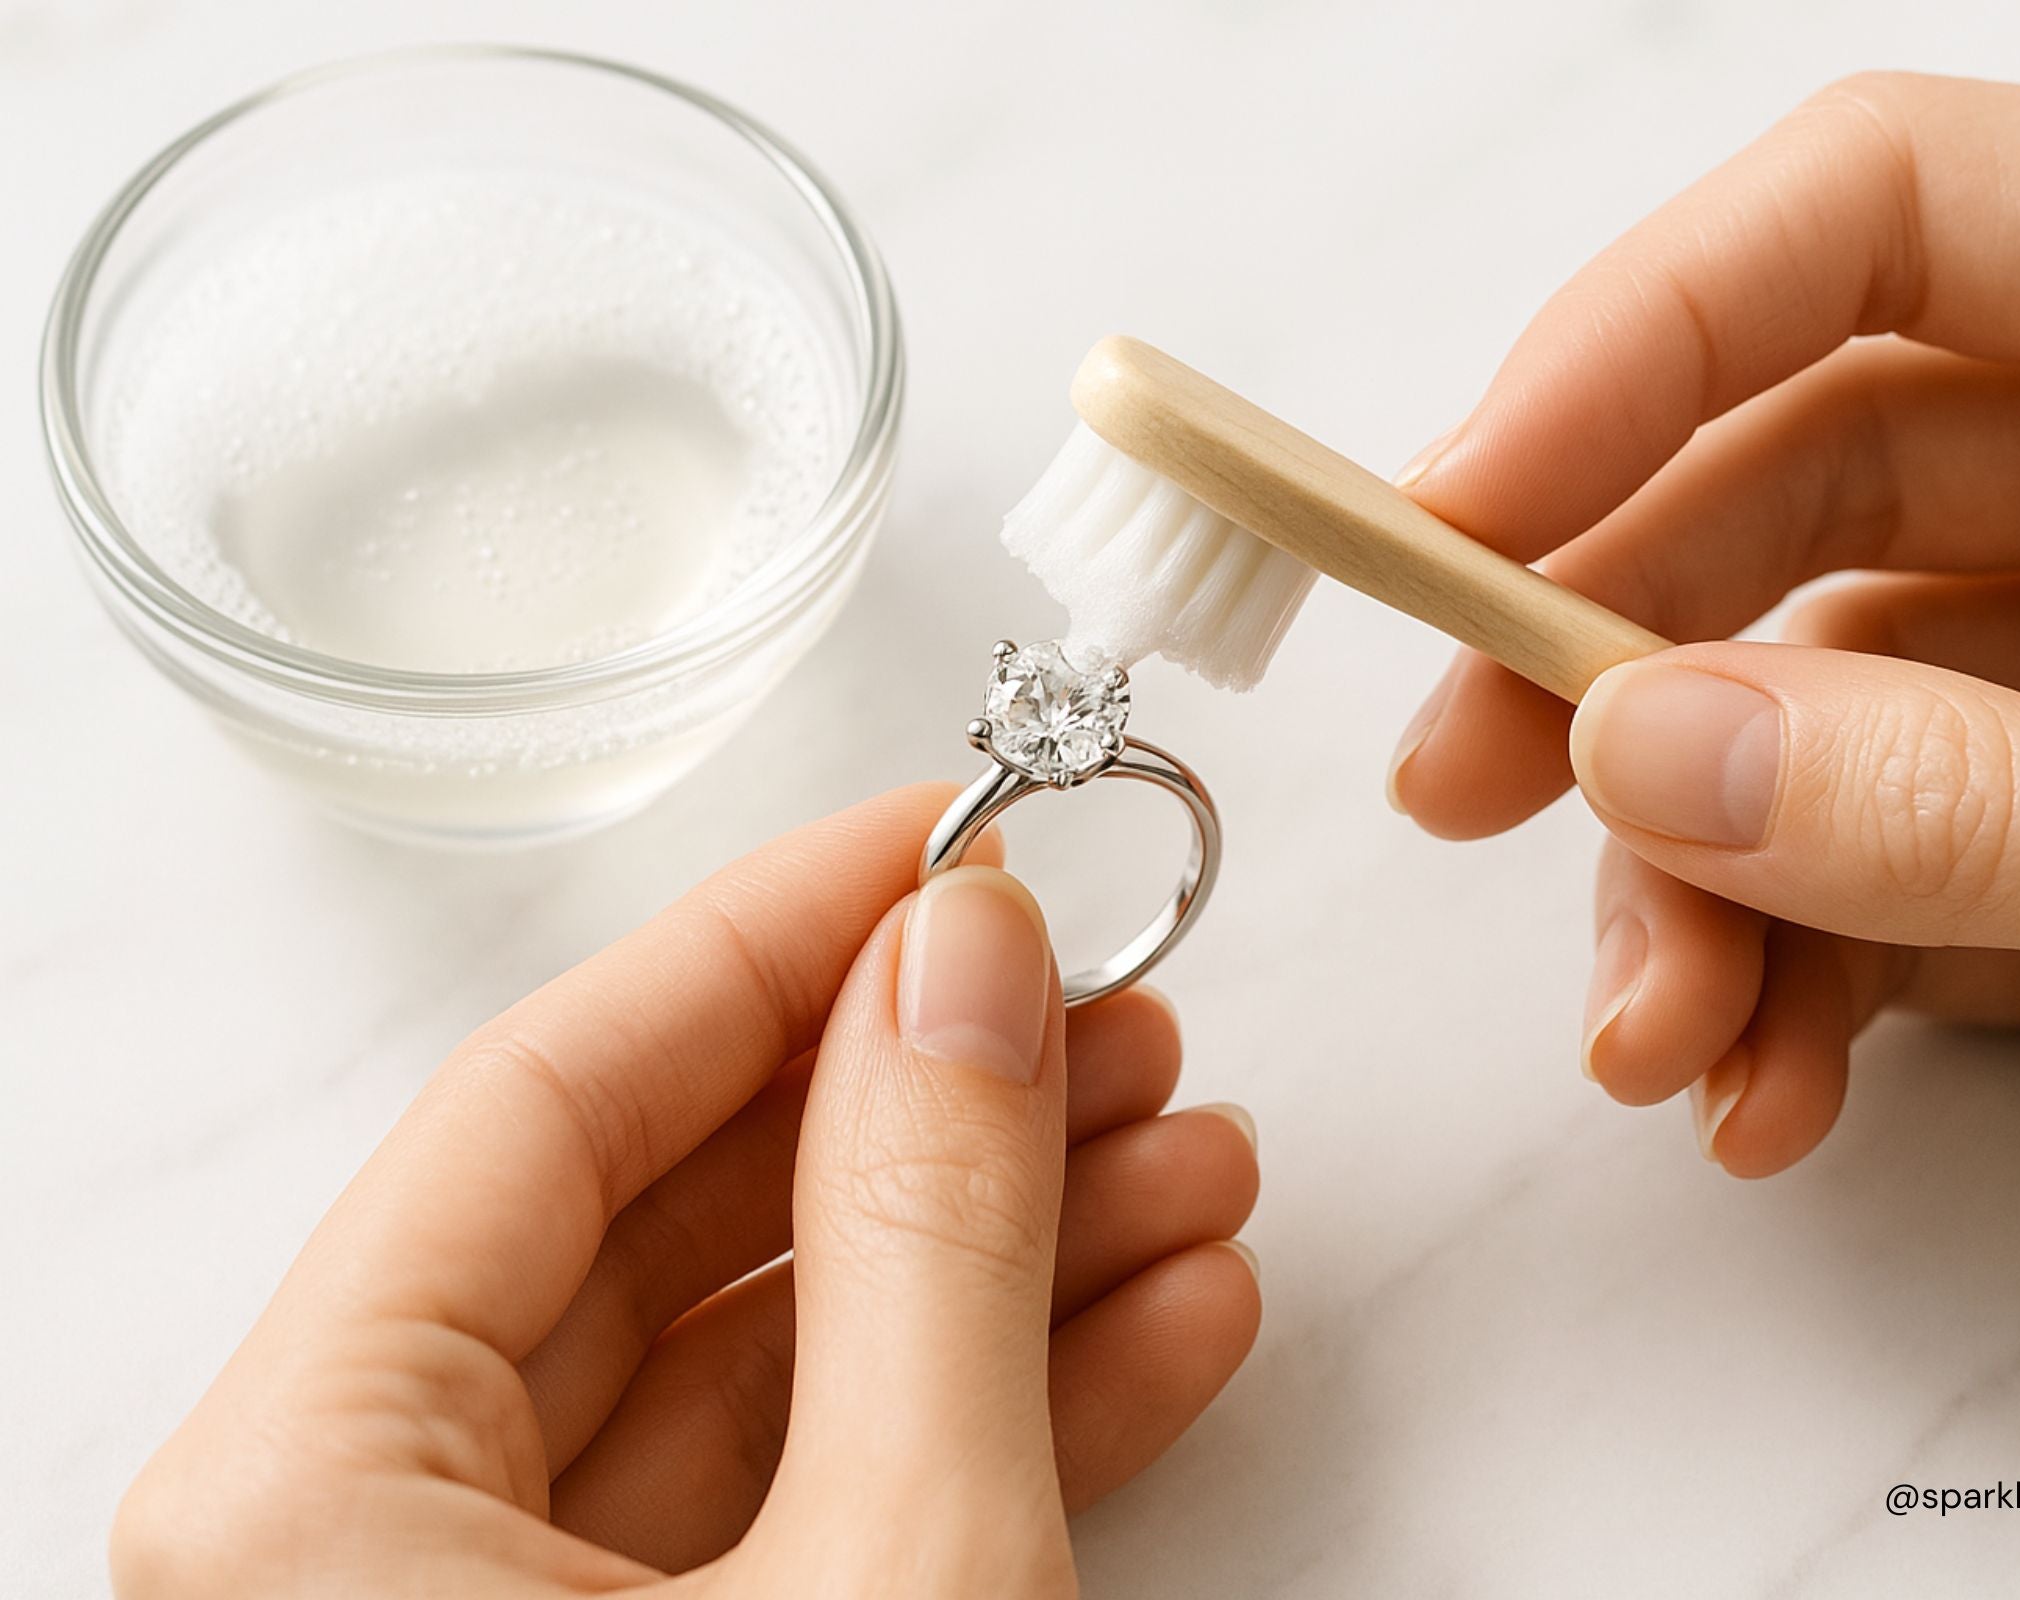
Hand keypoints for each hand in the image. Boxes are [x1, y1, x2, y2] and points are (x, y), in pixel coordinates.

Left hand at [111, 785, 1260, 1596]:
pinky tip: (1164, 1316)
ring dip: (1012, 1260)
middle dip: (940, 1112)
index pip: (548, 1100)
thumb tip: (965, 963)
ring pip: (774, 1367)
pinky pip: (816, 1508)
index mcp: (309, 1499)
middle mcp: (367, 1557)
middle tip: (1111, 1011)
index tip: (951, 838)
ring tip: (1195, 1161)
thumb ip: (926, 1244)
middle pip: (674, 1225)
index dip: (778, 937)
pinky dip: (996, 1414)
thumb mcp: (895, 1567)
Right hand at [1387, 75, 2019, 1309]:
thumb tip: (1647, 746)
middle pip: (1808, 477)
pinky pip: (1870, 884)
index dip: (1650, 333)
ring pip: (1811, 713)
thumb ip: (1977, 801)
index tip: (1463, 496)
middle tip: (1463, 770)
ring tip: (1656, 1028)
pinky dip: (1784, 986)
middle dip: (1616, 641)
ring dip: (1691, 874)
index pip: (1906, 219)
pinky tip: (1757, 1080)